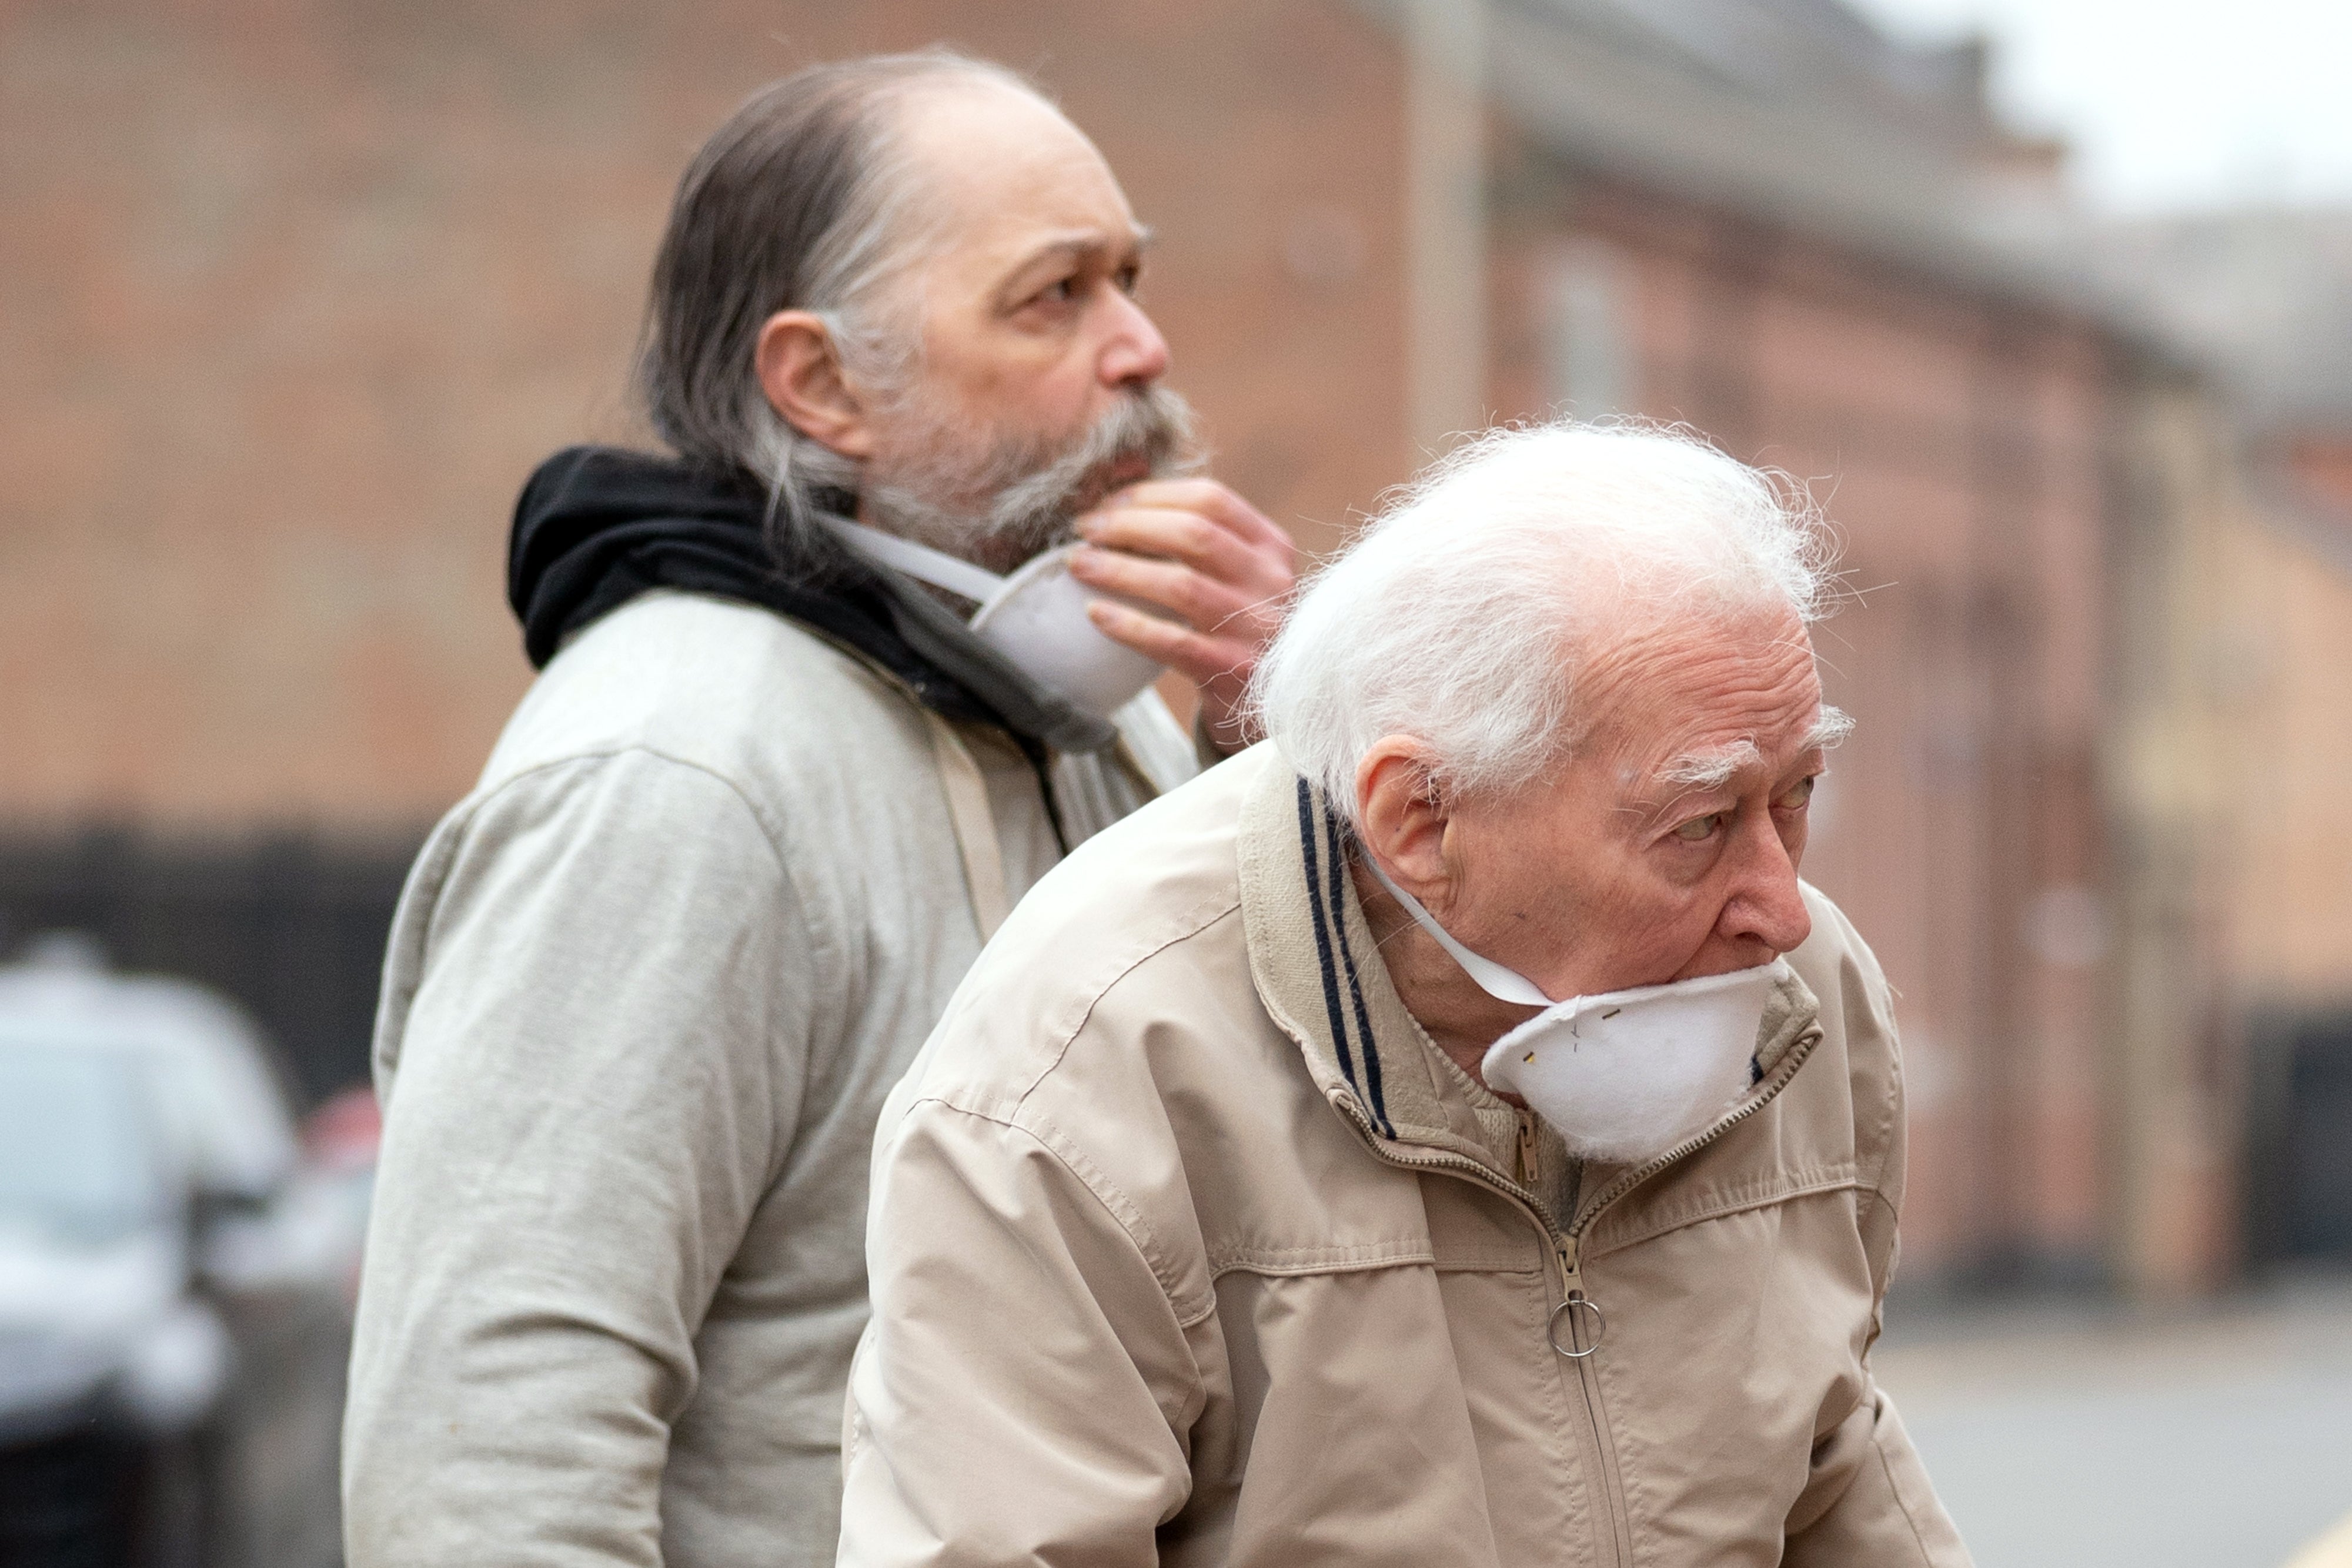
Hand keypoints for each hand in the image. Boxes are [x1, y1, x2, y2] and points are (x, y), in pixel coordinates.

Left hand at [1068, 479, 1297, 755]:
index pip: (1211, 500)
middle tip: (1086, 528)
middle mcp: (1270, 582)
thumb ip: (1203, 543)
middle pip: (1194, 534)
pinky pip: (1173, 641)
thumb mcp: (1241, 576)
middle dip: (1130, 525)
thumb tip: (1120, 508)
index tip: (1108, 503)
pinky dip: (1128, 624)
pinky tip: (1095, 613)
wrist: (1273, 701)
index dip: (1153, 495)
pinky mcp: (1233, 670)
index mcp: (1271, 547)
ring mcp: (1255, 627)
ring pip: (1181, 585)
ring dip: (1120, 569)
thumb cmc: (1238, 627)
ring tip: (1079, 563)